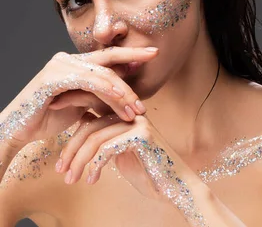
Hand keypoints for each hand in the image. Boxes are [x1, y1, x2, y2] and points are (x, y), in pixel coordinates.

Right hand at [0, 46, 158, 149]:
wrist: (19, 130)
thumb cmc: (48, 118)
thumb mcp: (81, 106)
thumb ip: (99, 96)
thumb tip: (124, 96)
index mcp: (76, 64)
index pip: (107, 56)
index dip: (130, 53)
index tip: (152, 52)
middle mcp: (68, 59)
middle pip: (107, 56)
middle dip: (133, 55)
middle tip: (154, 55)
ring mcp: (60, 65)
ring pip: (101, 73)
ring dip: (123, 91)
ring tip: (137, 107)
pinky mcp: (54, 76)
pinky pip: (87, 81)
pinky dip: (106, 89)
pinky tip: (120, 98)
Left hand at [56, 111, 199, 207]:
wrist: (174, 186)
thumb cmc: (148, 171)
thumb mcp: (120, 152)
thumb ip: (106, 137)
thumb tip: (84, 125)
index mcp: (125, 113)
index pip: (92, 109)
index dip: (71, 117)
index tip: (53, 129)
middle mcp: (131, 113)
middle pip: (90, 125)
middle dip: (71, 149)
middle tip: (60, 170)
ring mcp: (137, 122)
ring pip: (95, 138)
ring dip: (78, 161)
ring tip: (71, 179)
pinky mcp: (141, 136)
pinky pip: (107, 148)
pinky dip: (95, 165)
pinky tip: (92, 180)